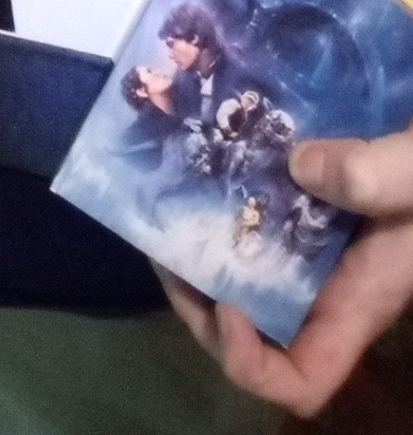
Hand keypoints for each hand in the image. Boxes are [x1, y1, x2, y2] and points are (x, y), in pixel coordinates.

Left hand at [159, 120, 412, 415]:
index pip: (302, 379)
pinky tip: (203, 161)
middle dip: (200, 302)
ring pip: (248, 277)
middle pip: (254, 332)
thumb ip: (375, 175)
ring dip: (202, 252)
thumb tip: (298, 166)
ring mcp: (318, 249)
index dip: (251, 364)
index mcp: (358, 298)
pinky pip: (259, 227)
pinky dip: (226, 208)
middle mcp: (330, 285)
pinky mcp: (312, 209)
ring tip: (166, 205)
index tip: (225, 306)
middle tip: (166, 245)